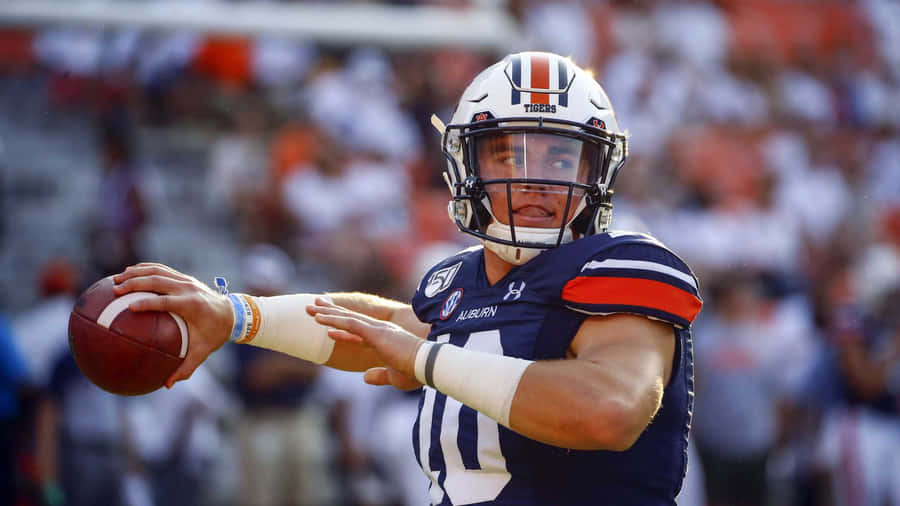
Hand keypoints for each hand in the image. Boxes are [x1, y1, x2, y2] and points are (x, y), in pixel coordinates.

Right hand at [113, 263, 232, 387]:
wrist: (232, 313)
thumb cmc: (216, 334)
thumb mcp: (203, 352)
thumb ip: (186, 368)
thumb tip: (167, 385)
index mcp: (192, 305)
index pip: (166, 301)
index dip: (148, 302)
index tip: (130, 307)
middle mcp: (188, 289)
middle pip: (158, 281)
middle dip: (135, 283)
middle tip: (115, 290)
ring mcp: (186, 280)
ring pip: (158, 271)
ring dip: (136, 273)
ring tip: (116, 279)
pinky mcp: (184, 278)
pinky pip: (162, 270)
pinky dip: (145, 269)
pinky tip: (129, 274)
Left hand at [308, 298, 422, 389]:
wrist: (428, 365)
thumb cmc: (416, 372)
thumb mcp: (395, 377)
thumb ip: (380, 375)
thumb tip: (365, 377)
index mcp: (385, 339)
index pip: (358, 332)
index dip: (342, 328)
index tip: (328, 324)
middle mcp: (380, 330)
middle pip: (350, 319)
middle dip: (331, 312)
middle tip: (314, 305)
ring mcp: (377, 329)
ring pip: (347, 318)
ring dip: (327, 313)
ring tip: (310, 309)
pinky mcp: (375, 332)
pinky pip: (350, 324)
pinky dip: (334, 320)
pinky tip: (320, 319)